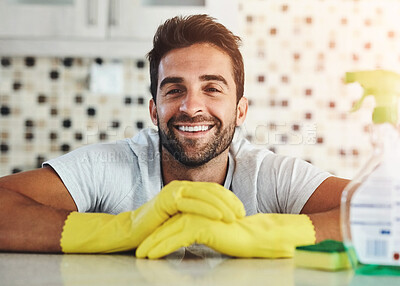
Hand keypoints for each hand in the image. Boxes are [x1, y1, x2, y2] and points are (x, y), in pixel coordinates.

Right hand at [60, 180, 244, 252]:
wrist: (131, 232)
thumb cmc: (157, 228)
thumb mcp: (182, 219)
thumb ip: (196, 214)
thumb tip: (217, 221)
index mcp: (187, 189)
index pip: (214, 191)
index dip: (230, 199)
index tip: (242, 210)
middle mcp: (182, 187)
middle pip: (213, 190)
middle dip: (230, 201)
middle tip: (243, 213)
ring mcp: (174, 191)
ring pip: (205, 194)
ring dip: (223, 205)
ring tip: (235, 217)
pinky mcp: (167, 199)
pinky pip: (192, 203)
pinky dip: (207, 209)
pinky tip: (219, 217)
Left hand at [136, 213, 315, 258]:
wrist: (254, 237)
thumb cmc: (236, 238)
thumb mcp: (213, 233)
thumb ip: (201, 232)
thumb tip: (191, 238)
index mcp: (197, 212)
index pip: (174, 223)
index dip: (159, 234)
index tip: (147, 244)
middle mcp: (195, 212)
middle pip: (167, 226)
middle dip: (151, 238)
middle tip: (138, 250)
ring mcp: (198, 218)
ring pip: (169, 232)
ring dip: (153, 244)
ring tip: (141, 255)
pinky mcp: (201, 226)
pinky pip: (177, 239)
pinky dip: (163, 247)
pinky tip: (153, 255)